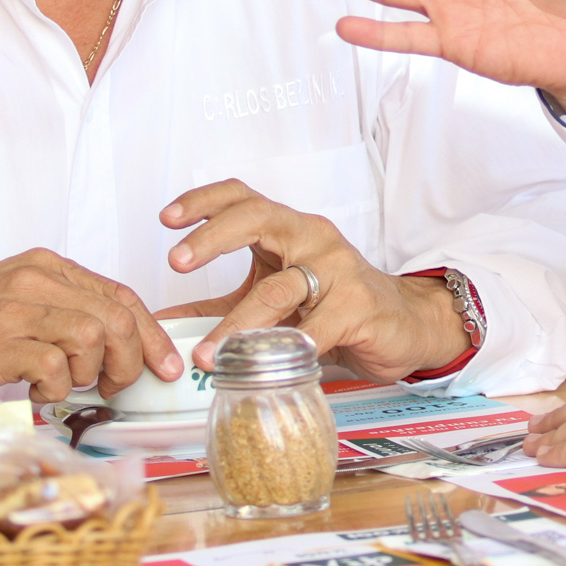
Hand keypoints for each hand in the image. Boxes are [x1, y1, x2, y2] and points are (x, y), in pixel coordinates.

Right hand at [0, 248, 180, 405]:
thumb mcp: (19, 298)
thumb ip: (66, 309)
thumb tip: (121, 342)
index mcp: (48, 267)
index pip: (121, 295)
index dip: (151, 333)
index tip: (165, 363)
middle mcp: (36, 281)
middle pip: (117, 318)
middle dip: (130, 360)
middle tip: (114, 385)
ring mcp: (16, 312)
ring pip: (93, 339)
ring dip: (91, 375)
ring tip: (67, 385)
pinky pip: (54, 368)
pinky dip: (56, 389)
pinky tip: (38, 394)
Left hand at [159, 179, 471, 380]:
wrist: (404, 322)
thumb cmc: (337, 304)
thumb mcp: (272, 297)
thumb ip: (219, 305)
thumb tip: (161, 323)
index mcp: (289, 229)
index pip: (242, 197)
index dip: (203, 201)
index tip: (167, 218)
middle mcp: (313, 238)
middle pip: (258, 218)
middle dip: (212, 238)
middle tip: (177, 261)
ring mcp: (338, 271)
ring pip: (280, 289)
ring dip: (237, 323)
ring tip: (206, 354)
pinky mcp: (358, 308)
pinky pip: (316, 329)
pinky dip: (287, 350)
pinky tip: (266, 368)